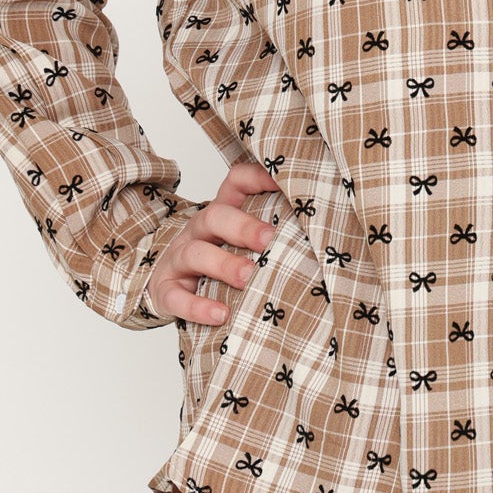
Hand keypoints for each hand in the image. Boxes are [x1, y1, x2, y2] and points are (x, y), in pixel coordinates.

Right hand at [144, 159, 282, 325]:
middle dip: (243, 227)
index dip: (257, 178)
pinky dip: (197, 306)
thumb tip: (327, 232)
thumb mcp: (242, 240)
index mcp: (222, 212)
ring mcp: (179, 258)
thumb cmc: (219, 259)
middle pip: (215, 216)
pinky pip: (176, 296)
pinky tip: (221, 314)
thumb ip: (273, 233)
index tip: (283, 183)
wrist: (168, 284)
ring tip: (248, 278)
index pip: (236, 182)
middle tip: (270, 240)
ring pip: (195, 254)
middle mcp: (199, 230)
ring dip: (224, 265)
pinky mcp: (166, 289)